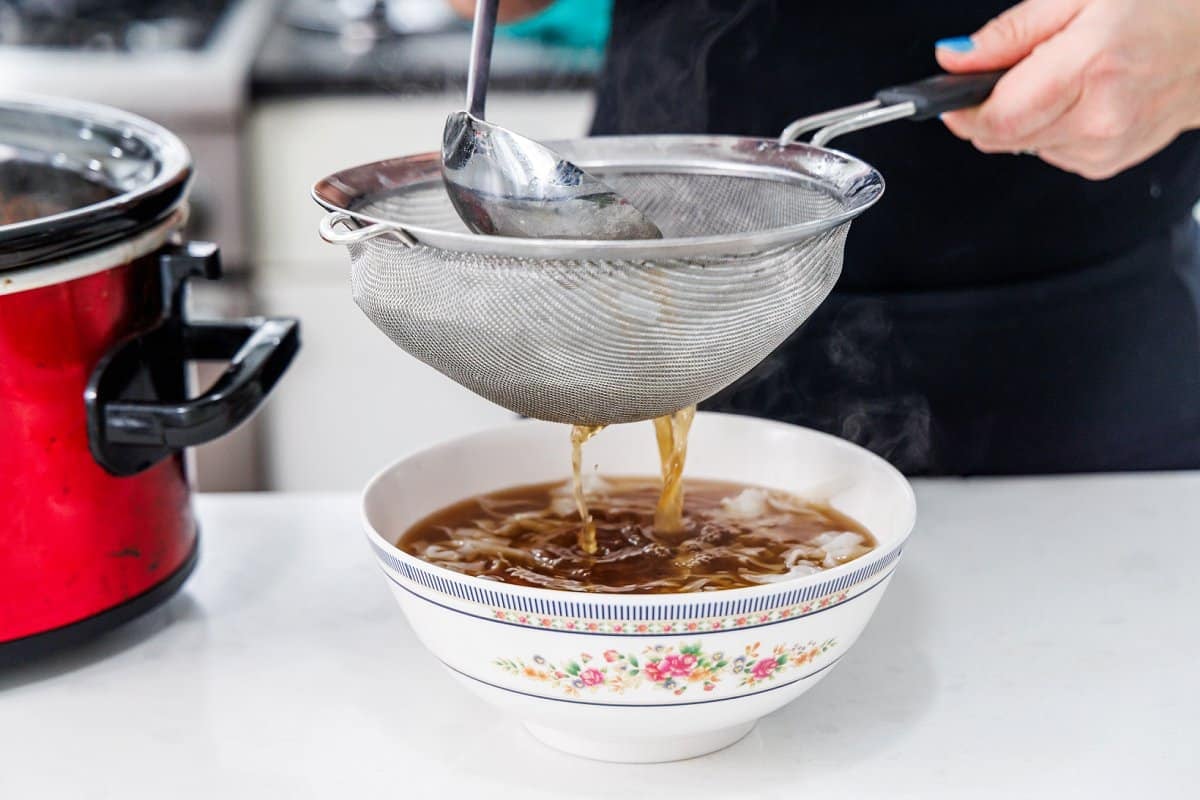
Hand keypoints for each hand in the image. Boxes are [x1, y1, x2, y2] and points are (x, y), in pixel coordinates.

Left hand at [935, 0, 1199, 178]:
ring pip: (1022, 147)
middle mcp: (1099, 116)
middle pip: (1002, 137)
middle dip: (991, 108)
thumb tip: (954, 59)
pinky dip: (1050, 127)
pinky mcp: (1105, 164)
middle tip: (1013, 73)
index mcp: (1091, 66)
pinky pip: (1049, 152)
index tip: (951, 95)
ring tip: (1061, 77)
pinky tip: (1080, 98)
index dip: (962, 110)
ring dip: (1024, 117)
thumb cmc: (1160, 7)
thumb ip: (1010, 32)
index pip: (997, 118)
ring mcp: (1105, 147)